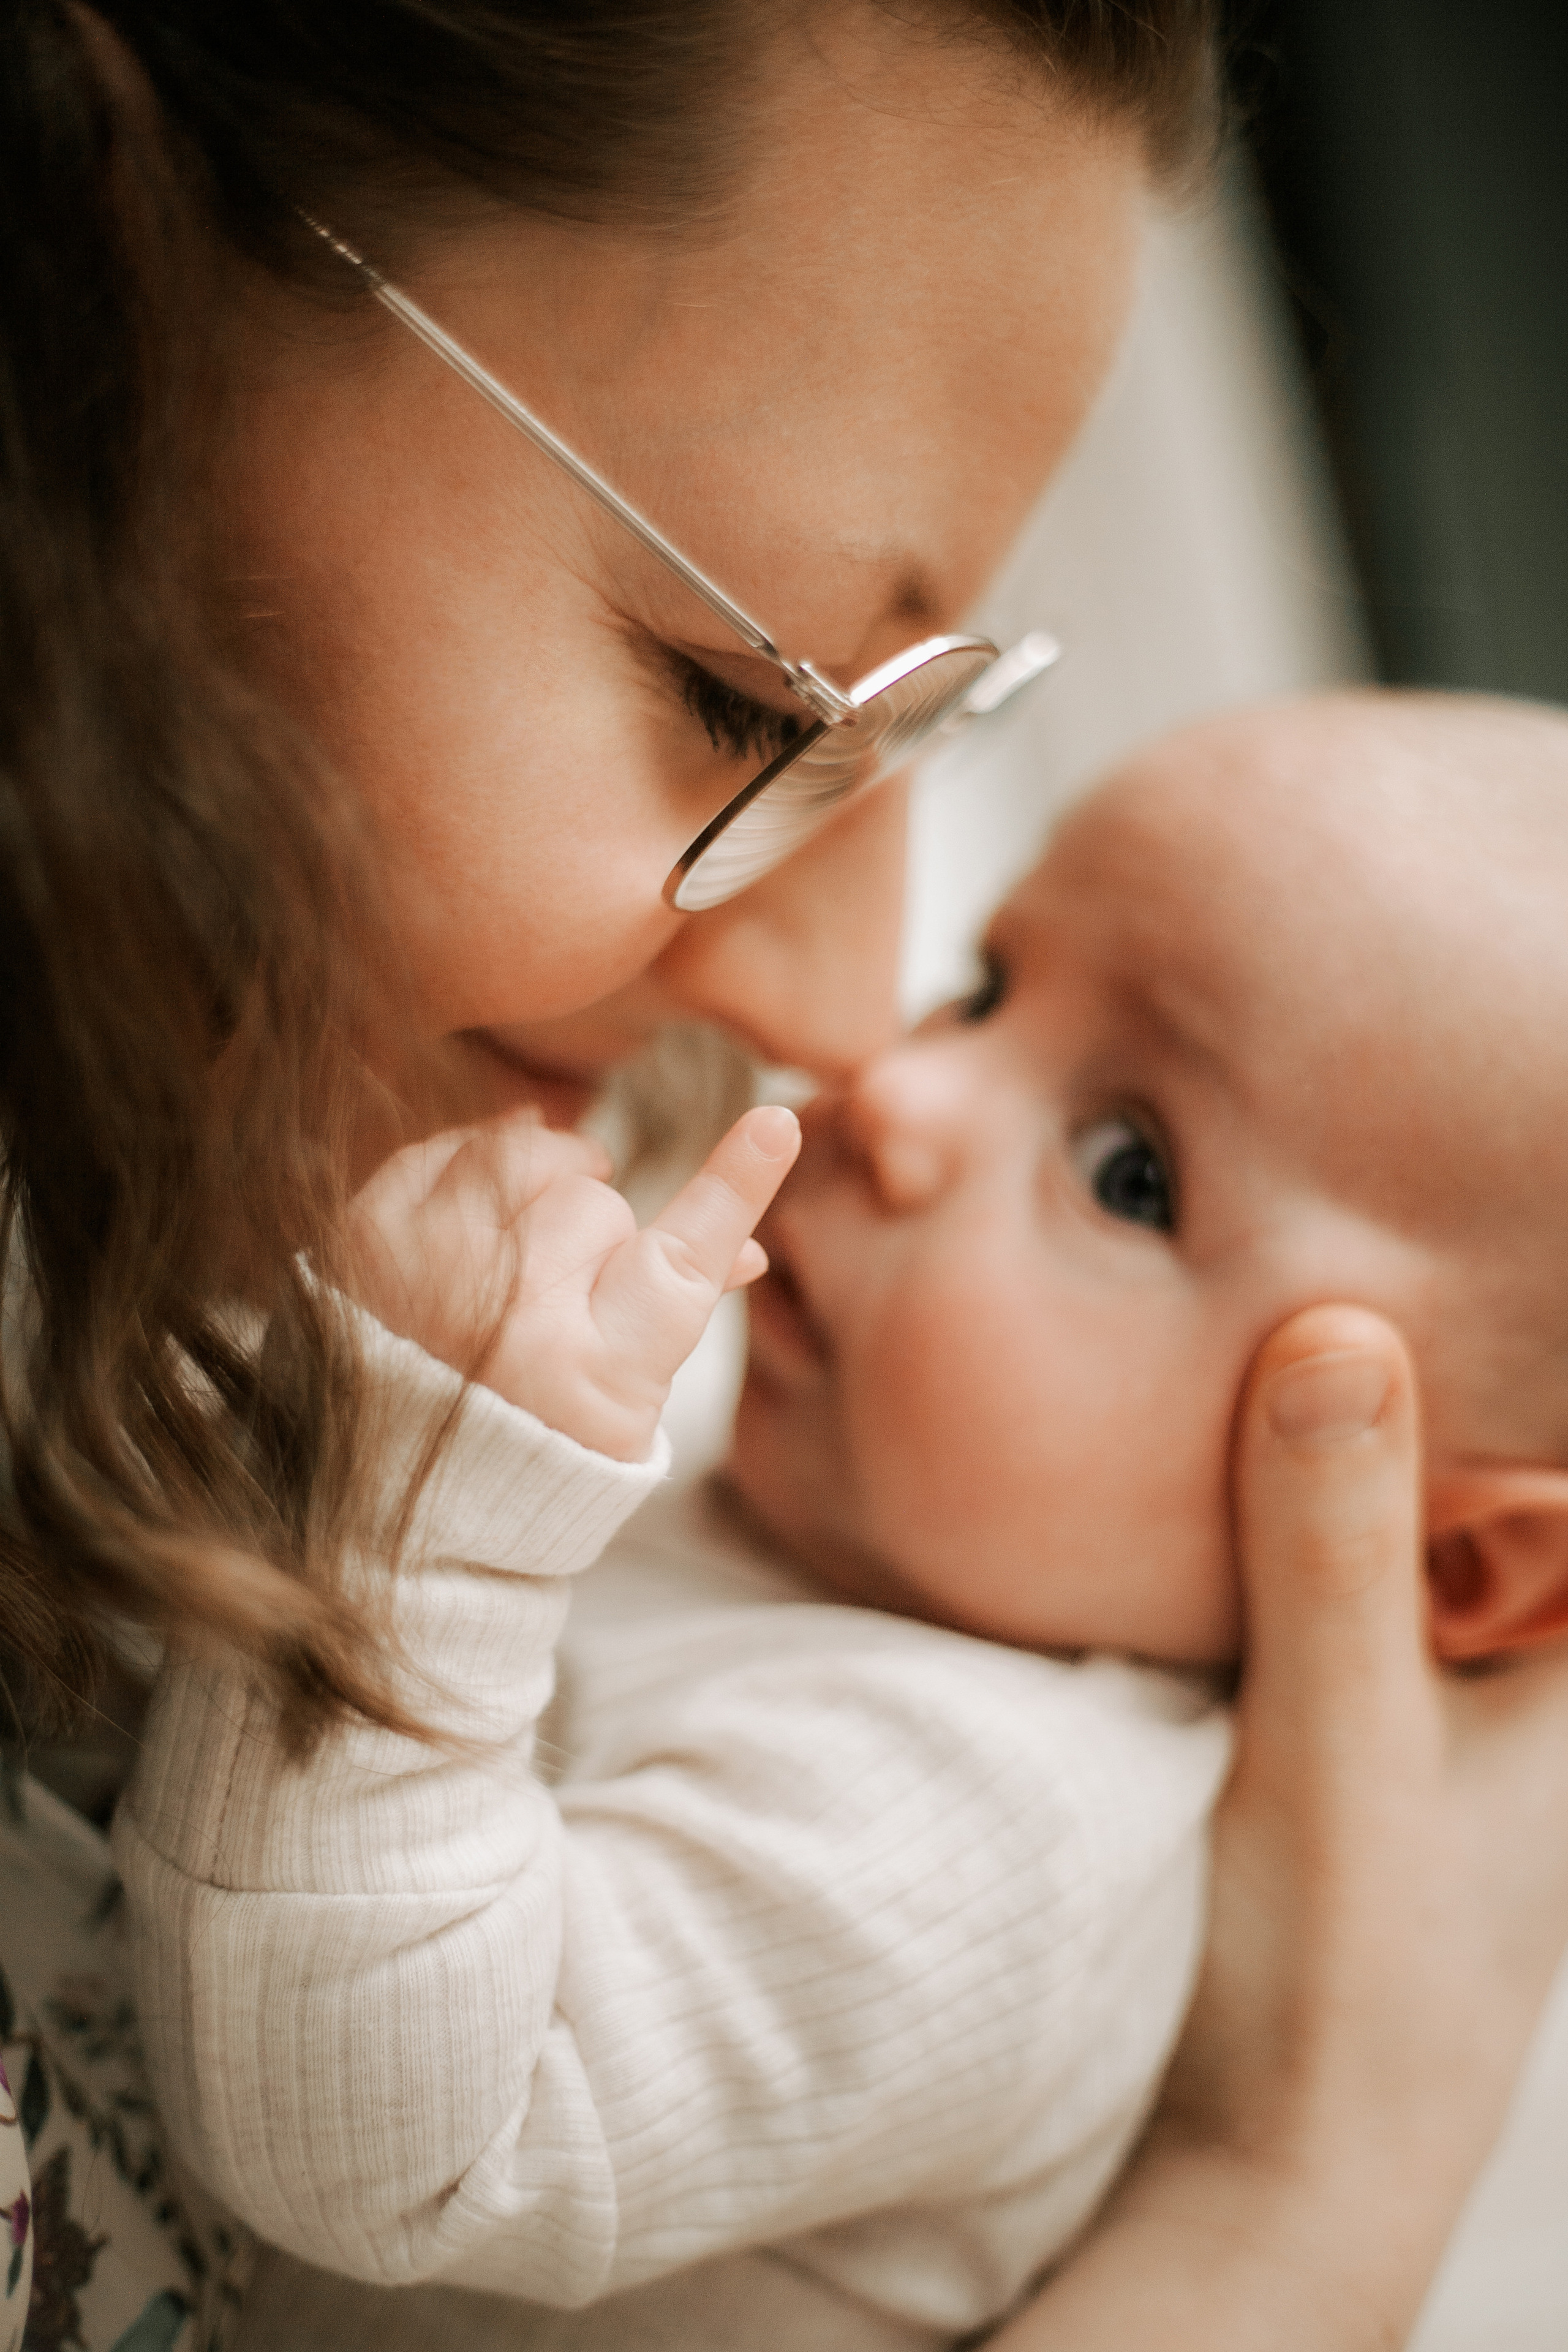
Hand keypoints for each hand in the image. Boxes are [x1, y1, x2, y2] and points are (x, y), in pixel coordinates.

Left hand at [344, 1105, 800, 1460]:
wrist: (393, 1497)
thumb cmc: (529, 1444)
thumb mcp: (622, 1407)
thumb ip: (679, 1312)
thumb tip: (751, 1251)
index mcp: (593, 1379)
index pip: (681, 1257)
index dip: (734, 1186)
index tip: (773, 1125)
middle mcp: (510, 1325)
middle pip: (595, 1207)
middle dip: (592, 1236)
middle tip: (568, 1289)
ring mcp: (430, 1276)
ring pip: (521, 1158)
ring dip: (537, 1184)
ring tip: (528, 1237)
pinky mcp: (367, 1244)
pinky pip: (444, 1152)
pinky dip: (470, 1164)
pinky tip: (479, 1205)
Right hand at [1160, 1306, 1567, 2267]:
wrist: (1281, 2174)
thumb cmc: (1345, 1984)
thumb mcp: (1338, 1750)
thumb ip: (1335, 1549)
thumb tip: (1336, 1330)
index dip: (1562, 1344)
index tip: (1537, 1195)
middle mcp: (1561, 1683)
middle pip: (1543, 1480)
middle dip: (1503, 1367)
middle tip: (1432, 1237)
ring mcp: (1485, 1708)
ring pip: (1474, 1518)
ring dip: (1424, 1426)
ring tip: (1347, 1304)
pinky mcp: (1402, 1723)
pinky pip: (1404, 1569)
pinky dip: (1359, 1497)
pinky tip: (1292, 1441)